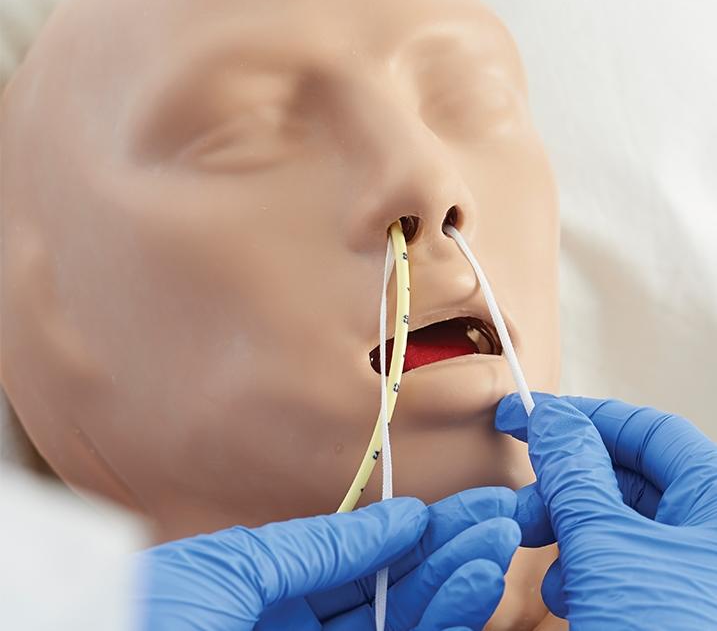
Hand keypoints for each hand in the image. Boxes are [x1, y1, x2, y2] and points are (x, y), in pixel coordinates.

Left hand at [135, 489, 520, 630]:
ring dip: (457, 583)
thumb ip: (316, 546)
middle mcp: (297, 629)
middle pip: (389, 591)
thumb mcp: (230, 565)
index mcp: (265, 595)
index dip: (407, 533)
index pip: (353, 561)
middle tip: (500, 514)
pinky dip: (441, 618)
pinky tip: (474, 584)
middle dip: (446, 551)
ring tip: (500, 542)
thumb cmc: (147, 617)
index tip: (455, 506)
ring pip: (404, 624)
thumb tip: (393, 520)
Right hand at [496, 392, 716, 630]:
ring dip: (571, 529)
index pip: (649, 431)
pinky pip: (622, 568)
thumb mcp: (607, 551)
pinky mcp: (668, 612)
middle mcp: (710, 540)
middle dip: (570, 481)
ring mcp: (692, 579)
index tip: (527, 414)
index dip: (584, 416)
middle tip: (526, 490)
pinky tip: (564, 596)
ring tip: (540, 550)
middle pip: (634, 478)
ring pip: (622, 525)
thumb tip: (551, 419)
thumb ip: (575, 474)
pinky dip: (584, 569)